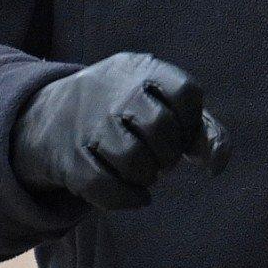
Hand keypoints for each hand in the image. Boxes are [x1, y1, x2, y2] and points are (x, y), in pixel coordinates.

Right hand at [11, 51, 230, 209]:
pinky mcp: (70, 158)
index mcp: (142, 69)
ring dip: (148, 175)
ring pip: (133, 159)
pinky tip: (135, 194)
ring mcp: (89, 124)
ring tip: (145, 171)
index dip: (192, 121)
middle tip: (162, 158)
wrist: (50, 114)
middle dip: (170, 153)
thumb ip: (201, 129)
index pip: (186, 92)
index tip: (180, 132)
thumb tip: (217, 164)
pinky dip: (128, 197)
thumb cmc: (126, 111)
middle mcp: (114, 91)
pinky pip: (106, 186)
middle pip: (161, 127)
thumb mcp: (160, 102)